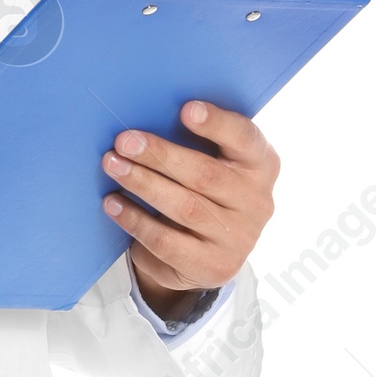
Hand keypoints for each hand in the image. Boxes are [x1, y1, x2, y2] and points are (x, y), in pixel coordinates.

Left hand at [101, 100, 277, 324]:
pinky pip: (167, 241)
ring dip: (143, 184)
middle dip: (160, 155)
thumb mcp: (213, 164)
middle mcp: (257, 201)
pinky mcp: (214, 266)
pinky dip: (135, 220)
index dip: (217, 124)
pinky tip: (113, 204)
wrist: (208, 253)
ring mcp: (240, 238)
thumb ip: (196, 143)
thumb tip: (146, 123)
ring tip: (113, 166)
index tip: (186, 110)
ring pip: (185, 207)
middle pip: (205, 174)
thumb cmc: (203, 191)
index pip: (245, 138)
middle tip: (124, 141)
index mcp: (262, 165)